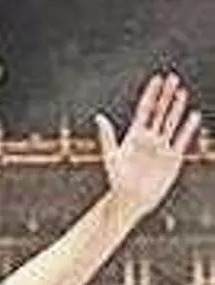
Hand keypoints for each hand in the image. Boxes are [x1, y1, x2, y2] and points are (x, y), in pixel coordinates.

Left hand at [96, 72, 201, 215]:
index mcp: (133, 136)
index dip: (151, 94)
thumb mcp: (111, 156)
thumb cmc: (117, 180)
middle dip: (166, 95)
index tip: (157, 79)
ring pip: (171, 122)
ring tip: (182, 91)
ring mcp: (161, 147)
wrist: (131, 200)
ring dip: (177, 107)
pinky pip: (181, 140)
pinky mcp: (172, 158)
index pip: (145, 110)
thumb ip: (107, 136)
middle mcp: (148, 138)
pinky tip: (193, 116)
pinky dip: (188, 128)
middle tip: (173, 78)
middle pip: (160, 112)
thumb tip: (99, 117)